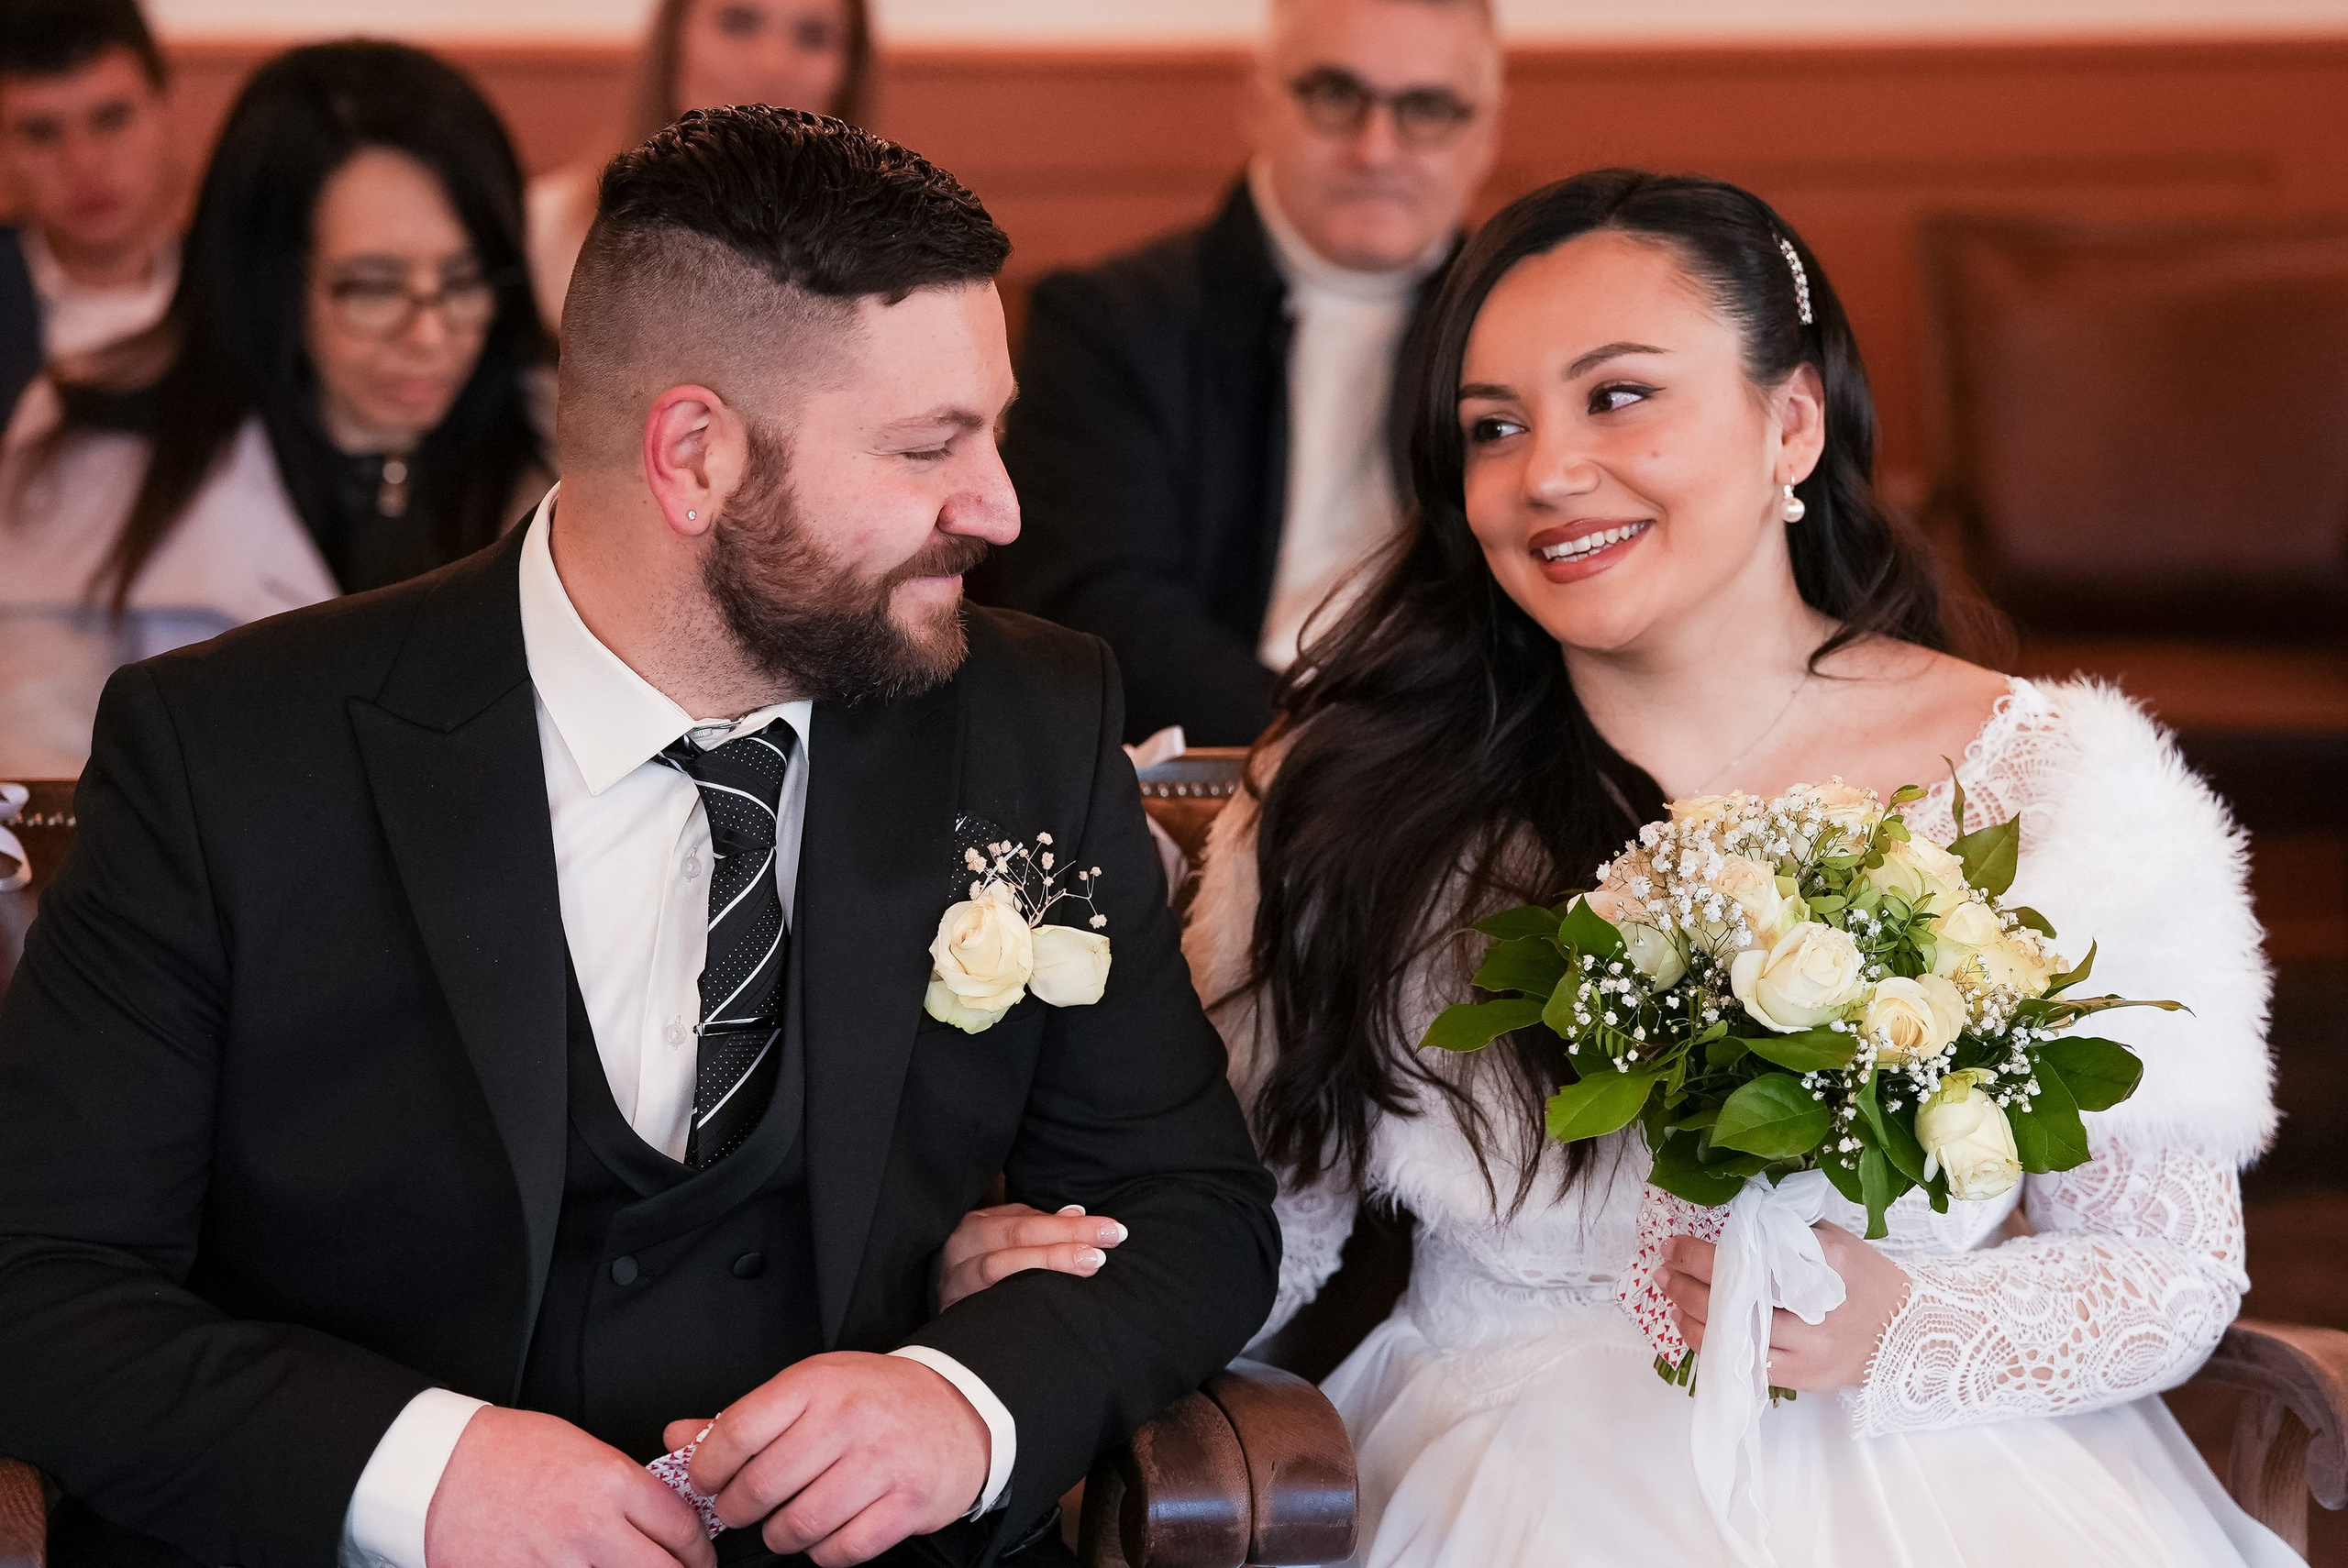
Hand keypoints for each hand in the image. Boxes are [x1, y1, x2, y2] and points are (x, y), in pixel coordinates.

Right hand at [424, 1406, 716, 1567]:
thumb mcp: (584, 1450)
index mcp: (610, 1482)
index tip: (699, 1557)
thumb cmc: (507, 1451)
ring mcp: (554, 1562)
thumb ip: (625, 1489)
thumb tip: (662, 1519)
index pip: (682, 1528)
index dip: (700, 1550)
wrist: (439, 1466)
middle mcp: (588, 1525)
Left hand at [670, 1351, 988, 1565]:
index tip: (707, 1481)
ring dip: (779, 1536)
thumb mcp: (811, 1388)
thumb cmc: (874, 1400)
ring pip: (797, 1526)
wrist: (959, 1409)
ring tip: (784, 1524)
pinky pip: (841, 1550)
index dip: (706, 1468)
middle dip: (737, 1510)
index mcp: (816, 1383)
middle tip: (741, 1508)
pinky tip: (825, 1533)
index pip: (736, 1432)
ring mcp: (881, 1463)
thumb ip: (743, 1416)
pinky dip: (822, 1552)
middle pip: (760, 1487)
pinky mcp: (906, 1505)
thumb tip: (677, 1439)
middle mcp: (848, 1420)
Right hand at [937, 1201, 1125, 1310]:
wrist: (940, 1332)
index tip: (1114, 1231)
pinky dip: (1016, 1301)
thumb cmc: (980, 1273)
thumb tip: (1077, 1213)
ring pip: (997, 1266)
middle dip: (1065, 1239)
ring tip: (1088, 1265)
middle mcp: (959, 1247)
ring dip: (1046, 1262)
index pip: (1029, 1220)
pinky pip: (983, 1306)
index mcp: (976, 1225)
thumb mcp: (1005, 1244)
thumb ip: (1039, 1229)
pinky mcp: (950, 1315)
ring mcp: (951, 1282)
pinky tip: (1050, 1304)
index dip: (1073, 1225)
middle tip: (1105, 1249)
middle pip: (1015, 1236)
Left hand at [1657, 1223, 1912, 1391]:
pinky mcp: (1803, 1376)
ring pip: (1735, 1332)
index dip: (1704, 1251)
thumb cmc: (1868, 1280)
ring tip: (1668, 1294)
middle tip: (1662, 1266)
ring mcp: (1810, 1347)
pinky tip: (1690, 1327)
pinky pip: (1745, 1363)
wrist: (1910, 1334)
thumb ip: (1788, 1229)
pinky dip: (1712, 1344)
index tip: (1674, 1242)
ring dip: (1691, 1312)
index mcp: (1826, 1262)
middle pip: (1737, 1293)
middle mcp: (1816, 1306)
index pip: (1750, 1254)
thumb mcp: (1837, 1241)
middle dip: (1688, 1279)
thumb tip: (1737, 1219)